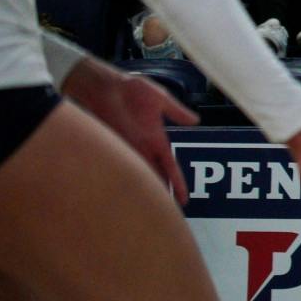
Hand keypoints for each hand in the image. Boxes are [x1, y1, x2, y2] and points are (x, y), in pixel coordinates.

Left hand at [62, 59, 197, 203]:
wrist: (104, 86)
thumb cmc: (133, 89)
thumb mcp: (160, 99)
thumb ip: (176, 111)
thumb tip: (196, 121)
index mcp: (156, 138)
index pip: (170, 166)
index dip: (178, 182)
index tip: (184, 199)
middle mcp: (141, 147)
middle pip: (153, 175)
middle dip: (160, 193)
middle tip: (165, 213)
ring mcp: (125, 147)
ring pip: (135, 174)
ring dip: (141, 190)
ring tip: (145, 210)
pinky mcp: (109, 145)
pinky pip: (117, 166)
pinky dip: (121, 179)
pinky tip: (121, 194)